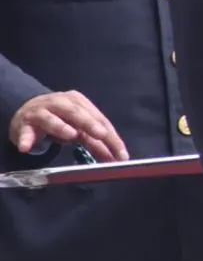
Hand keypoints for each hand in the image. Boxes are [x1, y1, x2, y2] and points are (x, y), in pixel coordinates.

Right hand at [9, 91, 128, 162]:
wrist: (26, 110)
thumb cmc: (59, 120)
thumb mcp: (78, 129)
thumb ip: (94, 141)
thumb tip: (114, 157)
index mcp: (79, 103)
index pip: (98, 118)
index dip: (111, 136)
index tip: (121, 153)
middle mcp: (61, 103)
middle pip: (77, 113)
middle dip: (91, 124)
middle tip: (102, 135)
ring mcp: (41, 112)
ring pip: (51, 118)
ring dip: (61, 126)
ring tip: (71, 135)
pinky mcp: (23, 124)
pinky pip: (25, 131)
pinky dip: (26, 138)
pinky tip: (26, 147)